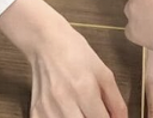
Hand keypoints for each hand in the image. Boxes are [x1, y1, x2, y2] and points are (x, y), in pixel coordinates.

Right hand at [0, 0, 127, 117]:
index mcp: (84, 89)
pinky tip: (67, 112)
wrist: (46, 42)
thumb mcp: (103, 73)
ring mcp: (47, 108)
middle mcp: (64, 101)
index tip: (110, 117)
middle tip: (95, 112)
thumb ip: (116, 101)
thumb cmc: (75, 53)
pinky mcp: (36, 111)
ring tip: (82, 109)